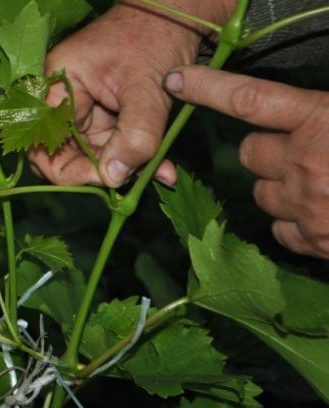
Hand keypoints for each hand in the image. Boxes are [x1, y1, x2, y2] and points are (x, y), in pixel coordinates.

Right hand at [28, 0, 233, 187]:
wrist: (181, 13)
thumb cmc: (157, 37)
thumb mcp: (148, 89)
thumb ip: (134, 136)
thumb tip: (114, 179)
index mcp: (59, 84)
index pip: (45, 144)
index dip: (70, 170)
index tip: (107, 180)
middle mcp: (64, 98)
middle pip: (68, 154)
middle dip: (102, 172)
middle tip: (133, 180)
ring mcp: (85, 107)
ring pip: (96, 154)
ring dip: (127, 167)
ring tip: (160, 171)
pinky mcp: (107, 113)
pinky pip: (114, 145)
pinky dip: (137, 157)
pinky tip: (161, 168)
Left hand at [164, 66, 328, 258]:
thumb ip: (326, 111)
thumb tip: (305, 111)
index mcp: (323, 122)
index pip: (250, 99)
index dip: (209, 88)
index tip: (177, 80)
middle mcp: (306, 164)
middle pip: (249, 154)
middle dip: (265, 151)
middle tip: (298, 150)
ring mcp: (308, 207)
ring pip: (261, 194)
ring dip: (279, 186)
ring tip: (317, 183)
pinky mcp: (316, 242)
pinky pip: (280, 230)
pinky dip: (294, 223)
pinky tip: (320, 215)